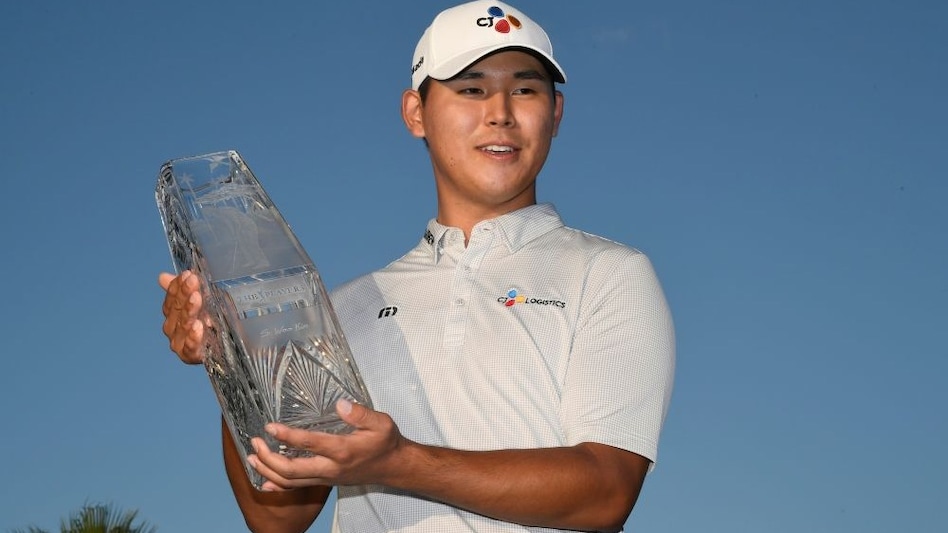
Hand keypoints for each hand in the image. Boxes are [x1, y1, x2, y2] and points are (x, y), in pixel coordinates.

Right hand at [158, 270, 206, 363]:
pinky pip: (190, 347)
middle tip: (193, 282)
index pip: (171, 298)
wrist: (231, 346)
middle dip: (184, 294)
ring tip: (196, 299)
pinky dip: (193, 337)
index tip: (188, 274)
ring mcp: (180, 343)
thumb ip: (183, 289)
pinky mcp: (191, 356)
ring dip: (189, 311)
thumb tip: (162, 277)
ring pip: (182, 326)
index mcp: (174, 314)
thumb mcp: (204, 301)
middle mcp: (174, 328)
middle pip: (176, 310)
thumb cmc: (214, 321)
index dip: (178, 286)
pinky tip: (198, 326)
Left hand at [247, 399, 407, 491]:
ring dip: (268, 471)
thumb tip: (340, 404)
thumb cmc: (385, 442)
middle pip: (291, 470)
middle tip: (255, 442)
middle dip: (268, 458)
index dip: (287, 436)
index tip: (270, 427)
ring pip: (290, 482)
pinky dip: (278, 485)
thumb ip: (360, 413)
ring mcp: (326, 478)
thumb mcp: (381, 422)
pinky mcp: (324, 481)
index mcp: (342, 450)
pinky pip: (296, 488)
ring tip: (252, 457)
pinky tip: (264, 478)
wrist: (392, 467)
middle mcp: (331, 468)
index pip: (309, 444)